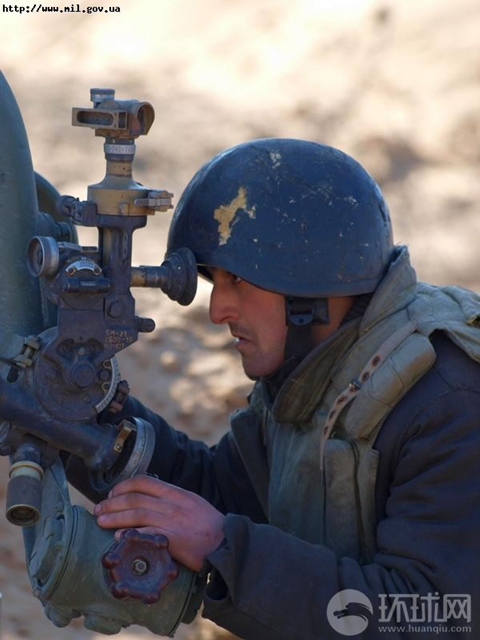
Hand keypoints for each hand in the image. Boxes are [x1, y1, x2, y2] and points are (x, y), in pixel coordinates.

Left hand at [94, 475, 225, 571]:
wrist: (226, 542)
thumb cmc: (210, 526)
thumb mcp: (192, 503)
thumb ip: (172, 500)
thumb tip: (150, 500)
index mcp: (176, 493)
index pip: (145, 481)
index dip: (124, 485)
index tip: (112, 493)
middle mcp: (172, 504)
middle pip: (135, 497)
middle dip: (113, 502)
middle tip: (99, 508)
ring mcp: (172, 521)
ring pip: (136, 513)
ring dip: (114, 517)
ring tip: (100, 521)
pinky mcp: (172, 539)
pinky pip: (146, 534)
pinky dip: (130, 535)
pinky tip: (118, 538)